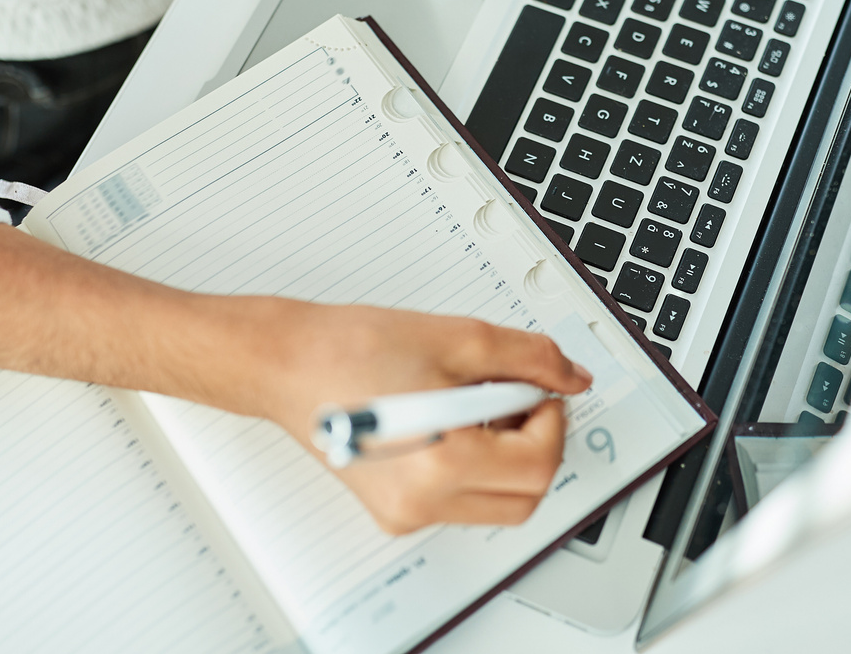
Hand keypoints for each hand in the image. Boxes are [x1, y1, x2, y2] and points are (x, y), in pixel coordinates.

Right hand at [0, 227, 591, 535]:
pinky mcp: (394, 508)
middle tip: (518, 391)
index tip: (541, 383)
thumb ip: (526, 357)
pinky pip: (463, 497)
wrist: (281, 361)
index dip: (552, 416)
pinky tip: (451, 415)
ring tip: (476, 399)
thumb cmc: (345, 348)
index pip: (538, 462)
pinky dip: (476, 460)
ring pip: (499, 502)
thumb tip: (569, 375)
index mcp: (438, 465)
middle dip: (536, 440)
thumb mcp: (455, 336)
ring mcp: (406, 513)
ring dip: (509, 452)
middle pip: (526, 494)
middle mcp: (421, 504)